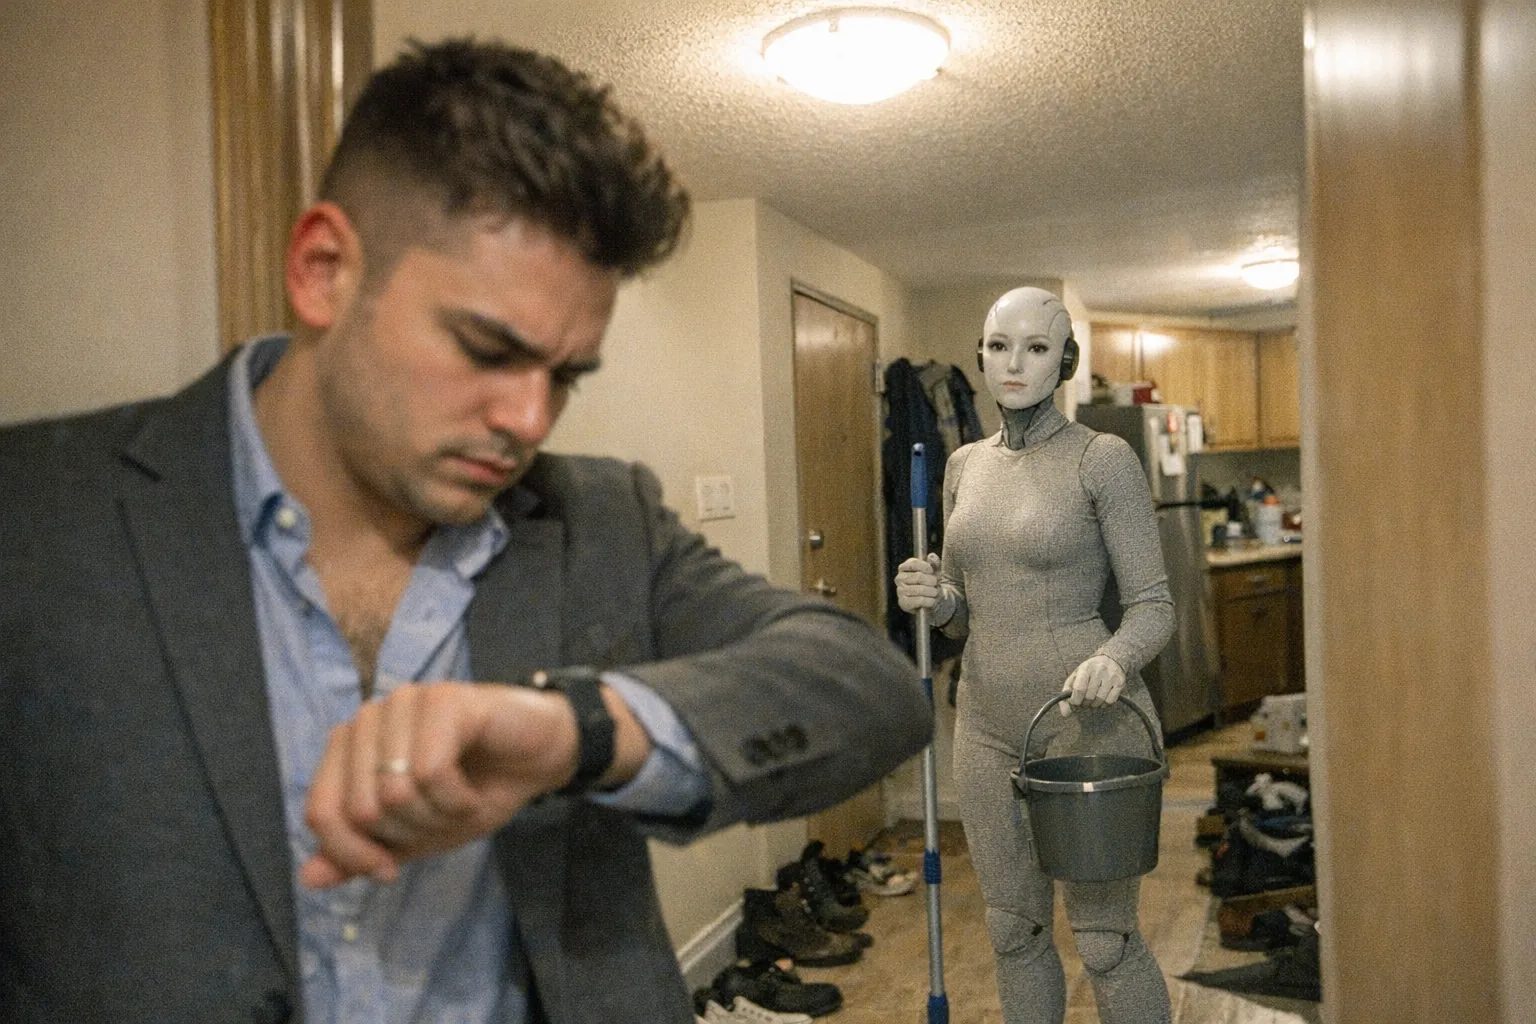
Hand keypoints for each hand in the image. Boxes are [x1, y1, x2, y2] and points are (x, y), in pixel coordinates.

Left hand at [300, 681, 628, 888]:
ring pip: (395, 793)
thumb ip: (362, 854)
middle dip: (409, 835)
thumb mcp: (415, 835)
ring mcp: (405, 702)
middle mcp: (370, 717)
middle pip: (360, 809)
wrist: (540, 759)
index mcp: (350, 747)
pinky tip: (475, 792)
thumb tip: (308, 877)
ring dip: (437, 818)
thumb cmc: (476, 789)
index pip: (321, 811)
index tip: (390, 871)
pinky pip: (432, 772)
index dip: (352, 855)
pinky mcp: (444, 699)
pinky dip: (457, 800)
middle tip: (443, 823)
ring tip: (462, 804)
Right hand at [894, 553, 942, 611]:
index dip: (925, 567)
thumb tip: (932, 556)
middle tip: (936, 584)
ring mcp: (900, 591)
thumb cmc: (930, 583)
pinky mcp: (903, 602)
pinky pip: (919, 600)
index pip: (913, 563)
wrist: (928, 600)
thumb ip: (934, 563)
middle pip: (918, 577)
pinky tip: (932, 601)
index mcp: (904, 567)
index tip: (932, 571)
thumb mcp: (934, 571)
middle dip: (931, 581)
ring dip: (931, 592)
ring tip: (935, 592)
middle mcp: (899, 578)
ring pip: (919, 589)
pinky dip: (929, 601)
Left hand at [1059, 655, 1125, 715]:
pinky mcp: (1120, 683)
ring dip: (1094, 705)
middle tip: (1084, 700)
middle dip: (1084, 703)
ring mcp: (1111, 677)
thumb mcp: (1075, 676)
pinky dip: (1104, 704)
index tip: (1075, 701)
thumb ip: (1066, 694)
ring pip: (1100, 700)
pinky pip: (1110, 701)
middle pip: (1089, 697)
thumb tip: (1065, 714)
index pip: (1079, 689)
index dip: (1075, 700)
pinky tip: (1102, 699)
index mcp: (1086, 668)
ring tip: (1092, 700)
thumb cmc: (1089, 671)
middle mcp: (1099, 671)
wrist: (1110, 659)